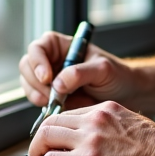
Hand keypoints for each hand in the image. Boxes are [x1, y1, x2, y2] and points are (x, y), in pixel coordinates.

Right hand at [19, 30, 144, 109]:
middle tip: (51, 95)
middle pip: (27, 66)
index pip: (38, 48)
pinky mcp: (51, 97)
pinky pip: (37, 100)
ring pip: (28, 84)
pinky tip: (58, 109)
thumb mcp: (102, 69)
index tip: (47, 78)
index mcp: (62, 46)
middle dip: (35, 82)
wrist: (127, 95)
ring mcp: (50, 79)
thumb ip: (79, 74)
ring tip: (57, 103)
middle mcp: (52, 60)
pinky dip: (42, 106)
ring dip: (37, 95)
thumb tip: (56, 84)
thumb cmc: (117, 75)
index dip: (37, 62)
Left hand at [27, 101, 154, 155]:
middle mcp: (94, 120)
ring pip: (46, 137)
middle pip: (52, 121)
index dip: (56, 127)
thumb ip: (110, 127)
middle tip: (38, 149)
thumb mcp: (132, 124)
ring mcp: (90, 140)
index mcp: (106, 110)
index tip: (53, 139)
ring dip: (36, 151)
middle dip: (40, 137)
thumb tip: (95, 140)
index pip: (69, 113)